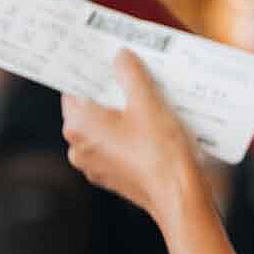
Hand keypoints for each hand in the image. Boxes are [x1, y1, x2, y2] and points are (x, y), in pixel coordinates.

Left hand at [61, 51, 205, 224]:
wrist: (179, 197)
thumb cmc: (160, 149)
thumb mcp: (147, 100)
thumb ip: (129, 72)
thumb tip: (120, 57)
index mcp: (78, 124)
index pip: (74, 88)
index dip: (90, 72)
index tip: (104, 58)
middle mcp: (78, 146)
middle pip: (89, 107)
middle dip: (109, 91)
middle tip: (130, 72)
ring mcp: (93, 165)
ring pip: (103, 128)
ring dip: (120, 113)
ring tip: (145, 96)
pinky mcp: (111, 177)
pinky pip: (114, 146)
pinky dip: (127, 134)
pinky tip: (150, 125)